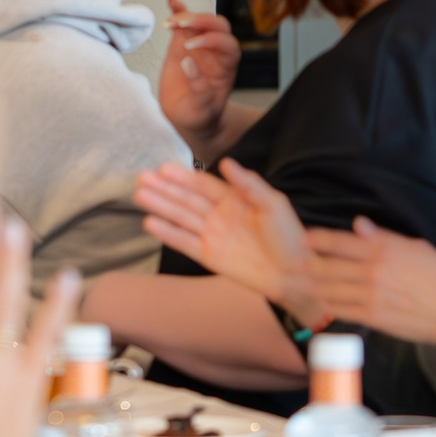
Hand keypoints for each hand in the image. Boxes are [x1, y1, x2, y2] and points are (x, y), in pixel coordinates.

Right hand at [134, 157, 323, 322]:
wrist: (296, 275)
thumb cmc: (290, 237)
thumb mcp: (273, 205)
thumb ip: (249, 184)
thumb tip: (226, 161)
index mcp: (233, 199)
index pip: (202, 184)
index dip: (183, 176)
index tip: (162, 167)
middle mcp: (218, 215)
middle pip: (186, 199)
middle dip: (164, 188)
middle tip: (142, 177)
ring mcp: (212, 236)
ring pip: (181, 217)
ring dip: (160, 206)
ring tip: (139, 195)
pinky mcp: (209, 256)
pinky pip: (184, 242)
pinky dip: (168, 234)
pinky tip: (150, 223)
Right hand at [159, 0, 238, 147]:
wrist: (186, 119)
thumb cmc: (199, 116)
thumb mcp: (202, 111)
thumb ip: (200, 91)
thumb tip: (189, 63)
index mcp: (225, 69)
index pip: (228, 45)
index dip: (212, 41)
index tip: (190, 47)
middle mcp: (215, 54)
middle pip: (219, 26)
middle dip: (202, 21)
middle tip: (182, 24)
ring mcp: (199, 47)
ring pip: (201, 21)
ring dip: (187, 15)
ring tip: (171, 22)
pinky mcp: (181, 44)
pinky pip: (183, 23)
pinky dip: (178, 9)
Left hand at [305, 217, 435, 344]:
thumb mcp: (417, 248)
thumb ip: (384, 237)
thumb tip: (360, 225)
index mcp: (383, 250)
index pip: (339, 241)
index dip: (317, 239)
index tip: (304, 239)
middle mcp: (373, 271)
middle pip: (327, 266)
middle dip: (307, 264)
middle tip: (293, 263)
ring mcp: (372, 295)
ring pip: (330, 289)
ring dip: (312, 286)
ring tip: (300, 283)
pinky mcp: (375, 317)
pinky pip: (344, 310)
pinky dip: (330, 306)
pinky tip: (322, 303)